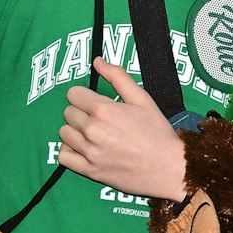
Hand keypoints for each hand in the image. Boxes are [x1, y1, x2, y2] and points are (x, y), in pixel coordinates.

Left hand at [59, 58, 186, 200]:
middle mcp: (92, 131)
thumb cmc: (157, 132)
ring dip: (75, 131)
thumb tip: (97, 61)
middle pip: (68, 112)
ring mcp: (89, 152)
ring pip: (64, 133)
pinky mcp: (90, 171)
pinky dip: (69, 151)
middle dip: (80, 112)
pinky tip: (82, 148)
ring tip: (91, 133)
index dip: (84, 95)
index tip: (94, 102)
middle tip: (98, 118)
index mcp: (103, 110)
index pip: (73, 94)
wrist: (168, 168)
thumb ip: (117, 77)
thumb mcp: (142, 99)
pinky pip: (63, 157)